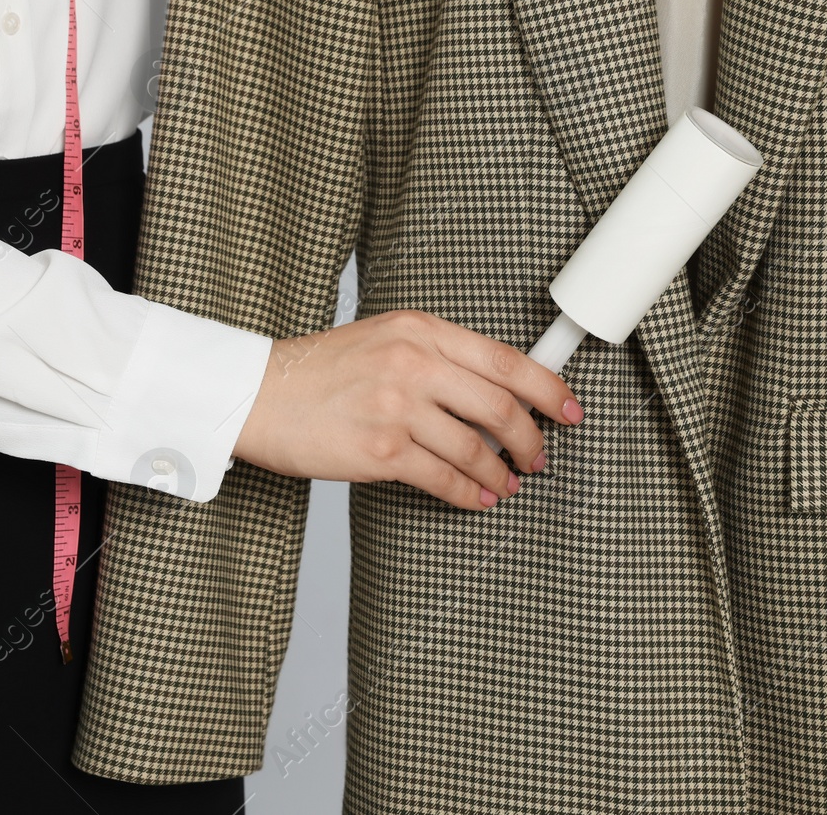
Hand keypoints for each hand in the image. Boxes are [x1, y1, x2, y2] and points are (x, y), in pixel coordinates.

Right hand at [232, 309, 584, 509]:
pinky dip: (468, 494)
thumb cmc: (318, 371)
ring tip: (507, 483)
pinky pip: (443, 479)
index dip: (549, 388)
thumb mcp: (383, 339)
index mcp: (419, 329)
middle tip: (538, 456)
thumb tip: (494, 394)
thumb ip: (436, 357)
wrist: (257, 394)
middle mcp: (412, 363)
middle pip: (500, 406)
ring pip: (475, 448)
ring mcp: (397, 408)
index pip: (505, 359)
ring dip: (500, 472)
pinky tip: (477, 498)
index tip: (569, 409)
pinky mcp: (380, 452)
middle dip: (530, 439)